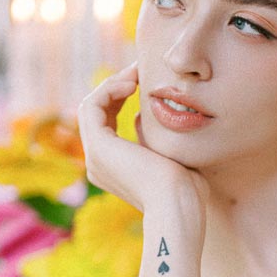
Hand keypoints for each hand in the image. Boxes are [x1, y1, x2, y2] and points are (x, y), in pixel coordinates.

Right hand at [77, 63, 209, 227]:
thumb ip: (154, 138)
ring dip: (112, 85)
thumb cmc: (185, 190)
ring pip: (91, 107)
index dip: (123, 98)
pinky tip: (131, 83)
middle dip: (117, 88)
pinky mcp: (97, 147)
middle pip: (98, 114)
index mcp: (115, 169)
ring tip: (136, 73)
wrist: (179, 207)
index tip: (145, 82)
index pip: (109, 124)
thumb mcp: (170, 158)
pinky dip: (108, 89)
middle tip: (140, 70)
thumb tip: (140, 117)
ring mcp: (95, 157)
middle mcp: (99, 164)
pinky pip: (92, 106)